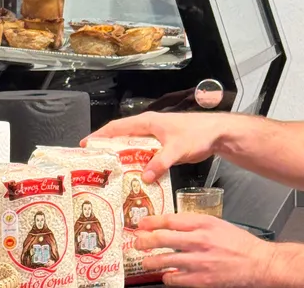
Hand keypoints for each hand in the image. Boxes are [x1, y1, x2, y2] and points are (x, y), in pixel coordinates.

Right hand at [81, 112, 232, 182]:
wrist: (218, 134)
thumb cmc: (197, 134)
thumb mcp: (177, 149)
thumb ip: (160, 163)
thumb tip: (143, 178)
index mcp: (147, 123)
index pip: (117, 128)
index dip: (100, 136)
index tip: (85, 145)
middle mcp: (149, 129)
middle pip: (122, 140)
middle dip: (108, 151)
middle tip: (94, 167)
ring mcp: (157, 139)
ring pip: (134, 150)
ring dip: (124, 161)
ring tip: (110, 177)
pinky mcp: (165, 149)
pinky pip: (146, 158)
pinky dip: (139, 166)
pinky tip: (134, 180)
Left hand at [135, 213, 275, 287]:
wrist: (258, 263)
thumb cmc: (240, 243)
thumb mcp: (219, 224)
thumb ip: (197, 224)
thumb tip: (173, 226)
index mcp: (204, 224)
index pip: (170, 220)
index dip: (152, 222)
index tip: (142, 224)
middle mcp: (199, 240)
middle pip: (161, 239)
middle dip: (144, 241)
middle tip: (137, 243)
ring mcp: (198, 261)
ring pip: (163, 261)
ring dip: (150, 262)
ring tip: (146, 262)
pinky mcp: (200, 279)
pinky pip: (174, 279)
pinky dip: (167, 277)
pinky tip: (167, 275)